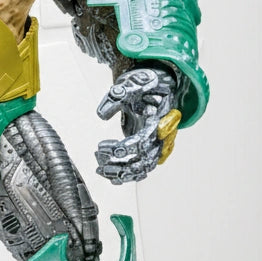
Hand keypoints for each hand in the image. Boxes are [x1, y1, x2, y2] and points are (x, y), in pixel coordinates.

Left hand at [95, 68, 181, 182]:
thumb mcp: (131, 82)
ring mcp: (157, 144)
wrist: (158, 86)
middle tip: (99, 158)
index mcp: (159, 118)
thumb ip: (116, 96)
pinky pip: (142, 168)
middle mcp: (162, 135)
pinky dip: (128, 175)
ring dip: (122, 172)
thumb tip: (101, 115)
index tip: (105, 148)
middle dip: (120, 162)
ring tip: (101, 170)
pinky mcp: (149, 149)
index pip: (145, 139)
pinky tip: (111, 177)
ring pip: (143, 167)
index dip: (125, 147)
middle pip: (144, 158)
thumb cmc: (146, 83)